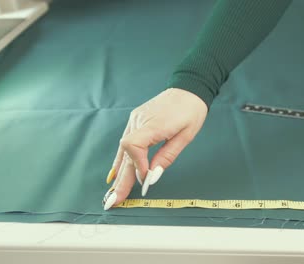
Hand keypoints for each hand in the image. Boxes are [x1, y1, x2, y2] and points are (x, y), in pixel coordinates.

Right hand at [102, 88, 207, 209]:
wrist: (188, 89)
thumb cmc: (191, 111)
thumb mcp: (185, 136)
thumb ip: (167, 156)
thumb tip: (153, 176)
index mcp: (153, 124)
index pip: (133, 146)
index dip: (137, 165)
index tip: (146, 177)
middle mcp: (138, 122)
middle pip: (124, 154)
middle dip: (120, 180)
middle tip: (113, 201)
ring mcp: (134, 121)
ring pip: (122, 150)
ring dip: (118, 172)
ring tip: (113, 193)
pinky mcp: (135, 122)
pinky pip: (125, 144)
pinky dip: (121, 160)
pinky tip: (115, 174)